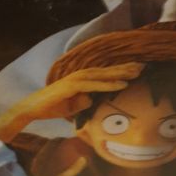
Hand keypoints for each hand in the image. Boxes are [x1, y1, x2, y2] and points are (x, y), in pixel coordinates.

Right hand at [0, 62, 142, 141]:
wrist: (32, 109)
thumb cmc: (51, 108)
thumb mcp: (72, 107)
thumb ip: (82, 102)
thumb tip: (92, 100)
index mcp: (80, 80)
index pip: (103, 74)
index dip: (120, 71)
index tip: (137, 70)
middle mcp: (79, 76)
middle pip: (105, 71)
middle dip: (125, 68)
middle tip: (144, 65)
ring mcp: (74, 80)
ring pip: (102, 75)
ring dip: (120, 73)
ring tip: (137, 72)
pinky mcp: (71, 86)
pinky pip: (93, 85)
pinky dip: (109, 84)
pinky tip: (122, 84)